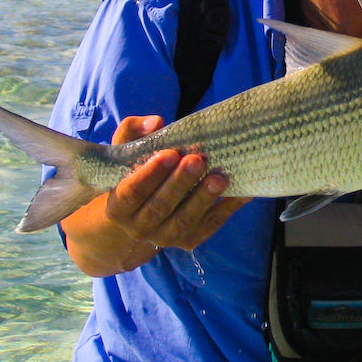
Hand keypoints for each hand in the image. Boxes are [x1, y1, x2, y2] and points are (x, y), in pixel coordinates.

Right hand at [105, 115, 250, 251]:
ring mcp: (165, 237)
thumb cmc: (134, 174)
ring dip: (204, 199)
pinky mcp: (189, 240)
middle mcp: (139, 227)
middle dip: (180, 183)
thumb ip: (133, 132)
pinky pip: (210, 225)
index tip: (169, 153)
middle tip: (198, 160)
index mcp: (119, 207)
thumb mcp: (125, 153)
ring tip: (220, 178)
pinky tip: (243, 192)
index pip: (132, 192)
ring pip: (185, 220)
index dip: (150, 174)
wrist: (137, 216)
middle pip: (160, 207)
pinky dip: (227, 209)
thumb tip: (155, 121)